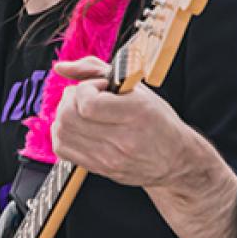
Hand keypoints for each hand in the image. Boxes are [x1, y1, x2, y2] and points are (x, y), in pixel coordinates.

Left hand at [49, 56, 223, 188]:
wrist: (175, 160)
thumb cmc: (158, 121)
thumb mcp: (137, 88)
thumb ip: (96, 70)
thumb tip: (61, 68)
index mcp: (136, 114)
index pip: (88, 104)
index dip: (85, 89)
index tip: (97, 87)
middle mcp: (122, 140)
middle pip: (69, 118)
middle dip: (70, 100)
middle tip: (84, 96)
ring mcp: (109, 158)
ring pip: (62, 133)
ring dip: (64, 115)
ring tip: (80, 111)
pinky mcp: (100, 169)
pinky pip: (62, 149)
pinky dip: (63, 133)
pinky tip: (77, 126)